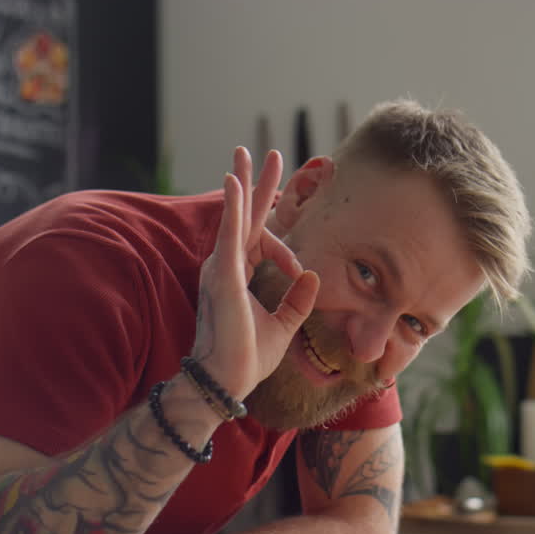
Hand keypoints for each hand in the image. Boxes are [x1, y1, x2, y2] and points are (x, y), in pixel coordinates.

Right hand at [191, 147, 318, 398]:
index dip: (281, 246)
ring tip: (245, 153)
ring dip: (241, 184)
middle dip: (251, 184)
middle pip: (242, 215)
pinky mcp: (223, 277)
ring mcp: (222, 269)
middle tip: (258, 152)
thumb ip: (296, 301)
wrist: (228, 381)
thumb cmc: (248, 358)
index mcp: (237, 275)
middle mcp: (225, 266)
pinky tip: (234, 184)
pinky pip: (229, 235)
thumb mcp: (283, 325)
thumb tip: (312, 277)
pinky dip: (232, 208)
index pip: (256, 239)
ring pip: (234, 217)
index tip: (297, 270)